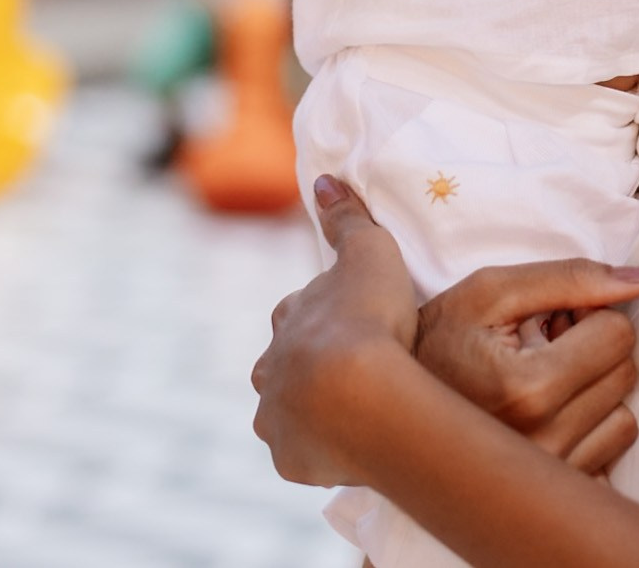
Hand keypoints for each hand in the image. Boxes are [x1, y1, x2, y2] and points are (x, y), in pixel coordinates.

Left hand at [250, 176, 426, 486]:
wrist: (361, 392)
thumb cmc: (368, 315)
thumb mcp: (368, 251)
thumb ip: (346, 217)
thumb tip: (323, 179)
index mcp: (286, 319)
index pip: (297, 312)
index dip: (325, 314)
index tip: (353, 320)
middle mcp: (269, 369)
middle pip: (284, 365)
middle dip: (308, 366)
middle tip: (353, 370)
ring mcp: (275, 418)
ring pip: (287, 412)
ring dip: (310, 411)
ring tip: (351, 414)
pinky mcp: (289, 459)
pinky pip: (303, 454)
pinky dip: (320, 450)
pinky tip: (348, 447)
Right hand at [415, 259, 638, 475]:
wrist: (390, 405)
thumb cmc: (440, 338)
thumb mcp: (492, 291)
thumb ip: (571, 277)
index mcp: (528, 388)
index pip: (617, 335)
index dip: (588, 314)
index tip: (552, 319)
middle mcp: (542, 439)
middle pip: (623, 373)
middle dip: (592, 349)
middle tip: (544, 345)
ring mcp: (548, 474)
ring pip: (623, 417)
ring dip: (592, 392)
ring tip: (543, 380)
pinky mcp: (551, 492)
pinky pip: (609, 455)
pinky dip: (588, 431)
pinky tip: (548, 415)